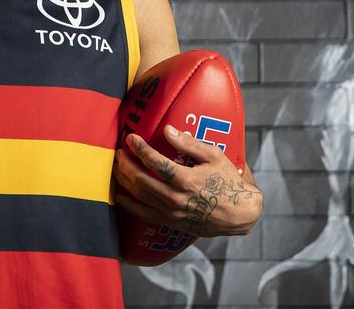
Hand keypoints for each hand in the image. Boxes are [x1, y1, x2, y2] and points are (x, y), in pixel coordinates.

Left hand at [113, 124, 262, 236]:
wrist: (238, 214)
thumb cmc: (228, 181)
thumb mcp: (214, 156)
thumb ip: (189, 144)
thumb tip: (168, 130)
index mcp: (187, 179)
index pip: (154, 162)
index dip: (139, 148)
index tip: (131, 138)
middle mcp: (176, 198)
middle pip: (140, 179)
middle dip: (125, 163)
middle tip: (117, 152)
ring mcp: (171, 212)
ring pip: (138, 196)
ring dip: (123, 180)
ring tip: (115, 167)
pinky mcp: (170, 222)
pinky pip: (142, 214)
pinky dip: (128, 204)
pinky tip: (119, 194)